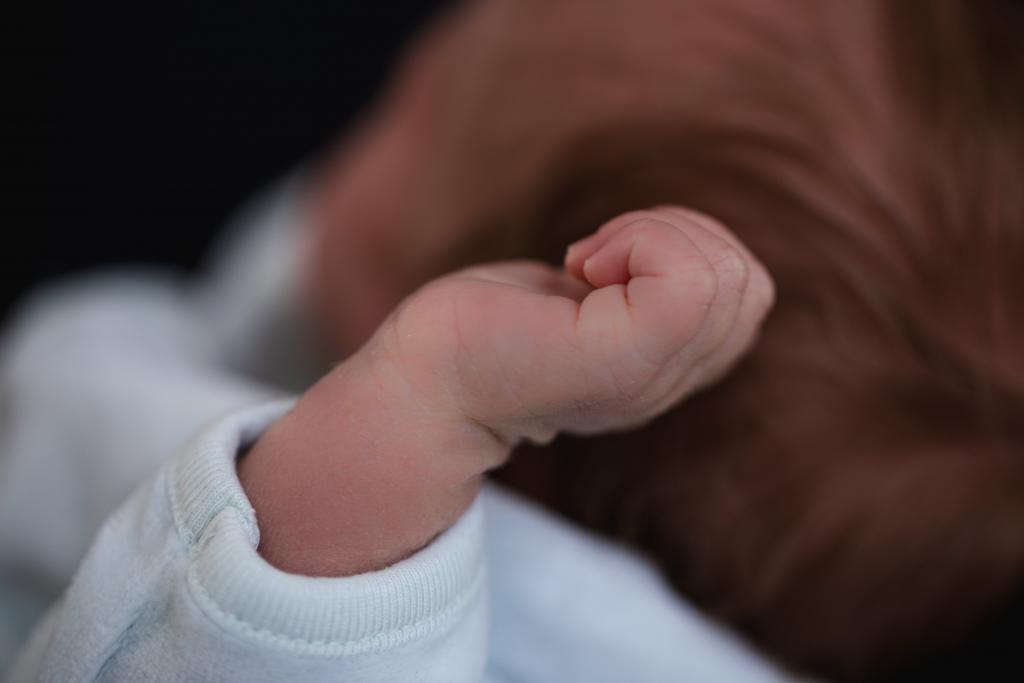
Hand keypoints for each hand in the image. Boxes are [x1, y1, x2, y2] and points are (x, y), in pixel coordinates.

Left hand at [369, 206, 773, 444]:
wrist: (421, 376)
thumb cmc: (487, 326)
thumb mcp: (585, 293)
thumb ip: (643, 281)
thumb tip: (677, 238)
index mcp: (666, 366)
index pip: (749, 293)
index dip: (687, 248)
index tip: (604, 261)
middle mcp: (668, 382)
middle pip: (750, 284)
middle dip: (677, 235)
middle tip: (593, 260)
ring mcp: (648, 377)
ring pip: (727, 274)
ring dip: (653, 234)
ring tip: (583, 265)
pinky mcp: (619, 360)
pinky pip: (687, 276)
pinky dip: (637, 240)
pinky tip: (576, 269)